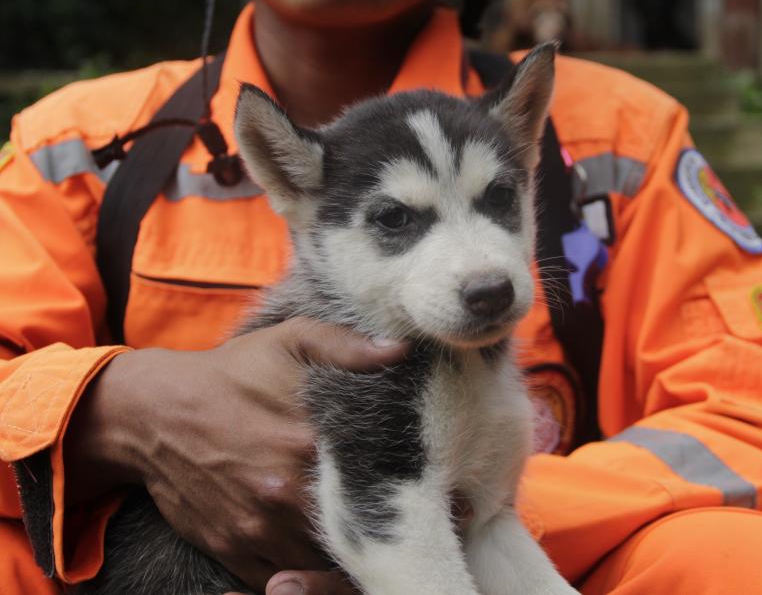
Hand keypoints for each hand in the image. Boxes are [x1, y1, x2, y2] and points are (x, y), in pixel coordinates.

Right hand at [65, 317, 407, 591]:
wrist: (154, 413)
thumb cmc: (230, 373)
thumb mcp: (289, 341)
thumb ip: (346, 347)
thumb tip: (401, 351)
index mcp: (308, 443)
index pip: (382, 483)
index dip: (426, 498)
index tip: (458, 504)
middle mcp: (285, 492)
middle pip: (359, 533)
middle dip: (397, 537)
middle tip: (436, 532)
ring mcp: (258, 527)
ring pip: (324, 566)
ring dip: (355, 562)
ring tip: (389, 553)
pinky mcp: (234, 549)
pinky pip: (283, 582)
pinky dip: (310, 581)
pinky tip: (336, 565)